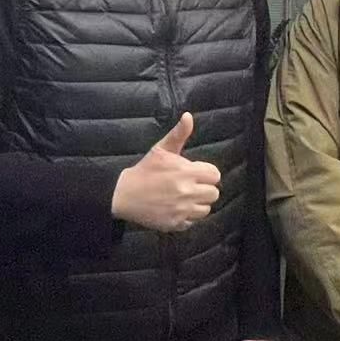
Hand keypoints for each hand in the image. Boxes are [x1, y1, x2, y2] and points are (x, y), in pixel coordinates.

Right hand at [111, 112, 221, 231]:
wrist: (124, 195)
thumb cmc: (145, 170)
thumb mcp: (161, 149)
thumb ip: (178, 134)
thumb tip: (188, 116)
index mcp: (187, 172)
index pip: (215, 175)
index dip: (207, 174)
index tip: (196, 174)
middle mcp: (187, 192)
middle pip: (214, 193)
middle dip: (204, 189)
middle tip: (191, 186)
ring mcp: (182, 210)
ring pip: (206, 209)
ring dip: (198, 204)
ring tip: (184, 198)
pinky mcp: (175, 224)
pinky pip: (193, 222)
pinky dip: (188, 217)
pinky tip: (177, 209)